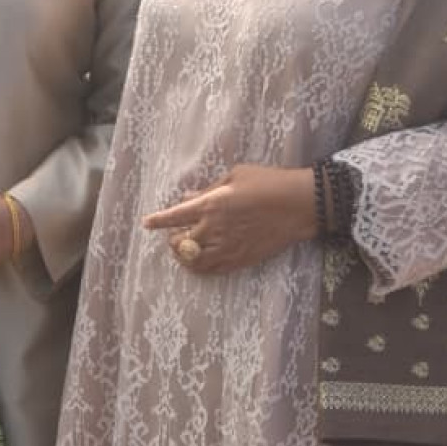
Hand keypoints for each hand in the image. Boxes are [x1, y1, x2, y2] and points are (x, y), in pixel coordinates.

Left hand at [143, 163, 316, 275]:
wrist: (299, 205)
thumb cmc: (268, 182)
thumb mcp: (235, 175)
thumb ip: (209, 189)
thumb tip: (189, 197)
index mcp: (211, 203)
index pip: (175, 216)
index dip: (158, 221)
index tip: (147, 223)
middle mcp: (215, 228)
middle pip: (180, 242)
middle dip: (172, 240)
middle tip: (173, 235)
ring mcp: (228, 246)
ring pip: (193, 260)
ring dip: (183, 256)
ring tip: (184, 250)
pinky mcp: (241, 259)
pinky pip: (212, 270)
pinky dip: (200, 267)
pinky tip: (200, 261)